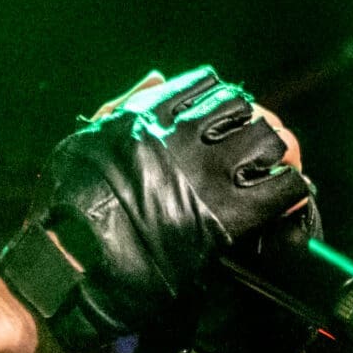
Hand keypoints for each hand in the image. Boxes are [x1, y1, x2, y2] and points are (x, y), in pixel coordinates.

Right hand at [28, 67, 311, 345]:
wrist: (65, 274)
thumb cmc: (63, 217)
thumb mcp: (83, 149)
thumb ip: (119, 109)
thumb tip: (157, 78)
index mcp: (144, 120)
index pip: (204, 89)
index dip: (223, 103)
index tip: (231, 120)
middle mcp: (177, 141)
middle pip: (243, 110)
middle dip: (254, 126)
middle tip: (261, 147)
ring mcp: (202, 179)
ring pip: (267, 143)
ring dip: (275, 155)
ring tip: (275, 171)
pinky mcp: (221, 220)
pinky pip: (277, 191)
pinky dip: (288, 192)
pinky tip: (288, 198)